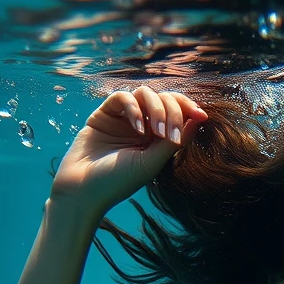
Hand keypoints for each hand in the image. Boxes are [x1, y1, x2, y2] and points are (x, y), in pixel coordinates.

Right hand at [49, 86, 208, 216]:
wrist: (83, 188)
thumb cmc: (119, 181)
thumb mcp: (152, 163)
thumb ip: (173, 142)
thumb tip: (198, 121)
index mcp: (157, 139)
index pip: (177, 113)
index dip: (189, 110)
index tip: (201, 115)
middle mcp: (143, 126)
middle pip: (164, 100)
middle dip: (173, 111)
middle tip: (170, 134)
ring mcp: (124, 118)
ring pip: (145, 94)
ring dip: (156, 109)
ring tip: (155, 133)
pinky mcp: (105, 113)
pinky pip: (122, 97)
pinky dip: (133, 108)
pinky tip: (137, 128)